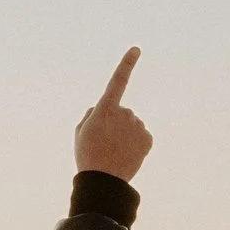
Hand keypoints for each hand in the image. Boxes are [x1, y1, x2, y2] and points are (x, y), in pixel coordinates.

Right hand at [74, 47, 151, 182]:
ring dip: (125, 135)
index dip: (127, 64)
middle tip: (105, 142)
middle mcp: (124, 112)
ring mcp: (138, 125)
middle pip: (121, 112)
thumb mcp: (81, 131)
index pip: (118, 81)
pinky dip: (136, 144)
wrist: (104, 180)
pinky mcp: (148, 138)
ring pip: (132, 125)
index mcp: (105, 108)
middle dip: (115, 124)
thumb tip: (102, 109)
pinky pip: (141, 136)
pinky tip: (126, 155)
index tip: (137, 49)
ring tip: (114, 151)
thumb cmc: (88, 154)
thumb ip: (91, 114)